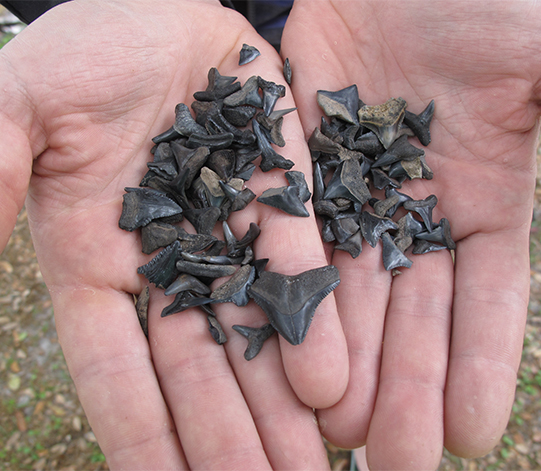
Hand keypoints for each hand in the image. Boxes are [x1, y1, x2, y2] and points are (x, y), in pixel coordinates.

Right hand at [0, 0, 348, 467]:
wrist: (158, 9)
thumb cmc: (85, 52)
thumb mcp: (22, 104)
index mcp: (98, 260)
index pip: (116, 370)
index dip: (139, 434)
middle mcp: (170, 263)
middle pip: (198, 370)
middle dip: (228, 438)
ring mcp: (229, 231)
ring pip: (255, 333)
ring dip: (280, 402)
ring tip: (311, 464)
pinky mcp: (281, 192)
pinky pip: (296, 259)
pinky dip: (312, 317)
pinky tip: (334, 377)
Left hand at [282, 0, 538, 467]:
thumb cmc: (480, 4)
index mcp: (483, 198)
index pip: (485, 305)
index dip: (480, 370)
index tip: (472, 441)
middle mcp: (412, 212)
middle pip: (408, 317)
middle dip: (405, 390)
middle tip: (392, 462)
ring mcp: (350, 195)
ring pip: (347, 295)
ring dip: (346, 365)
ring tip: (341, 434)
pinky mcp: (297, 171)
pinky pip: (293, 245)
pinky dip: (297, 301)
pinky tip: (293, 359)